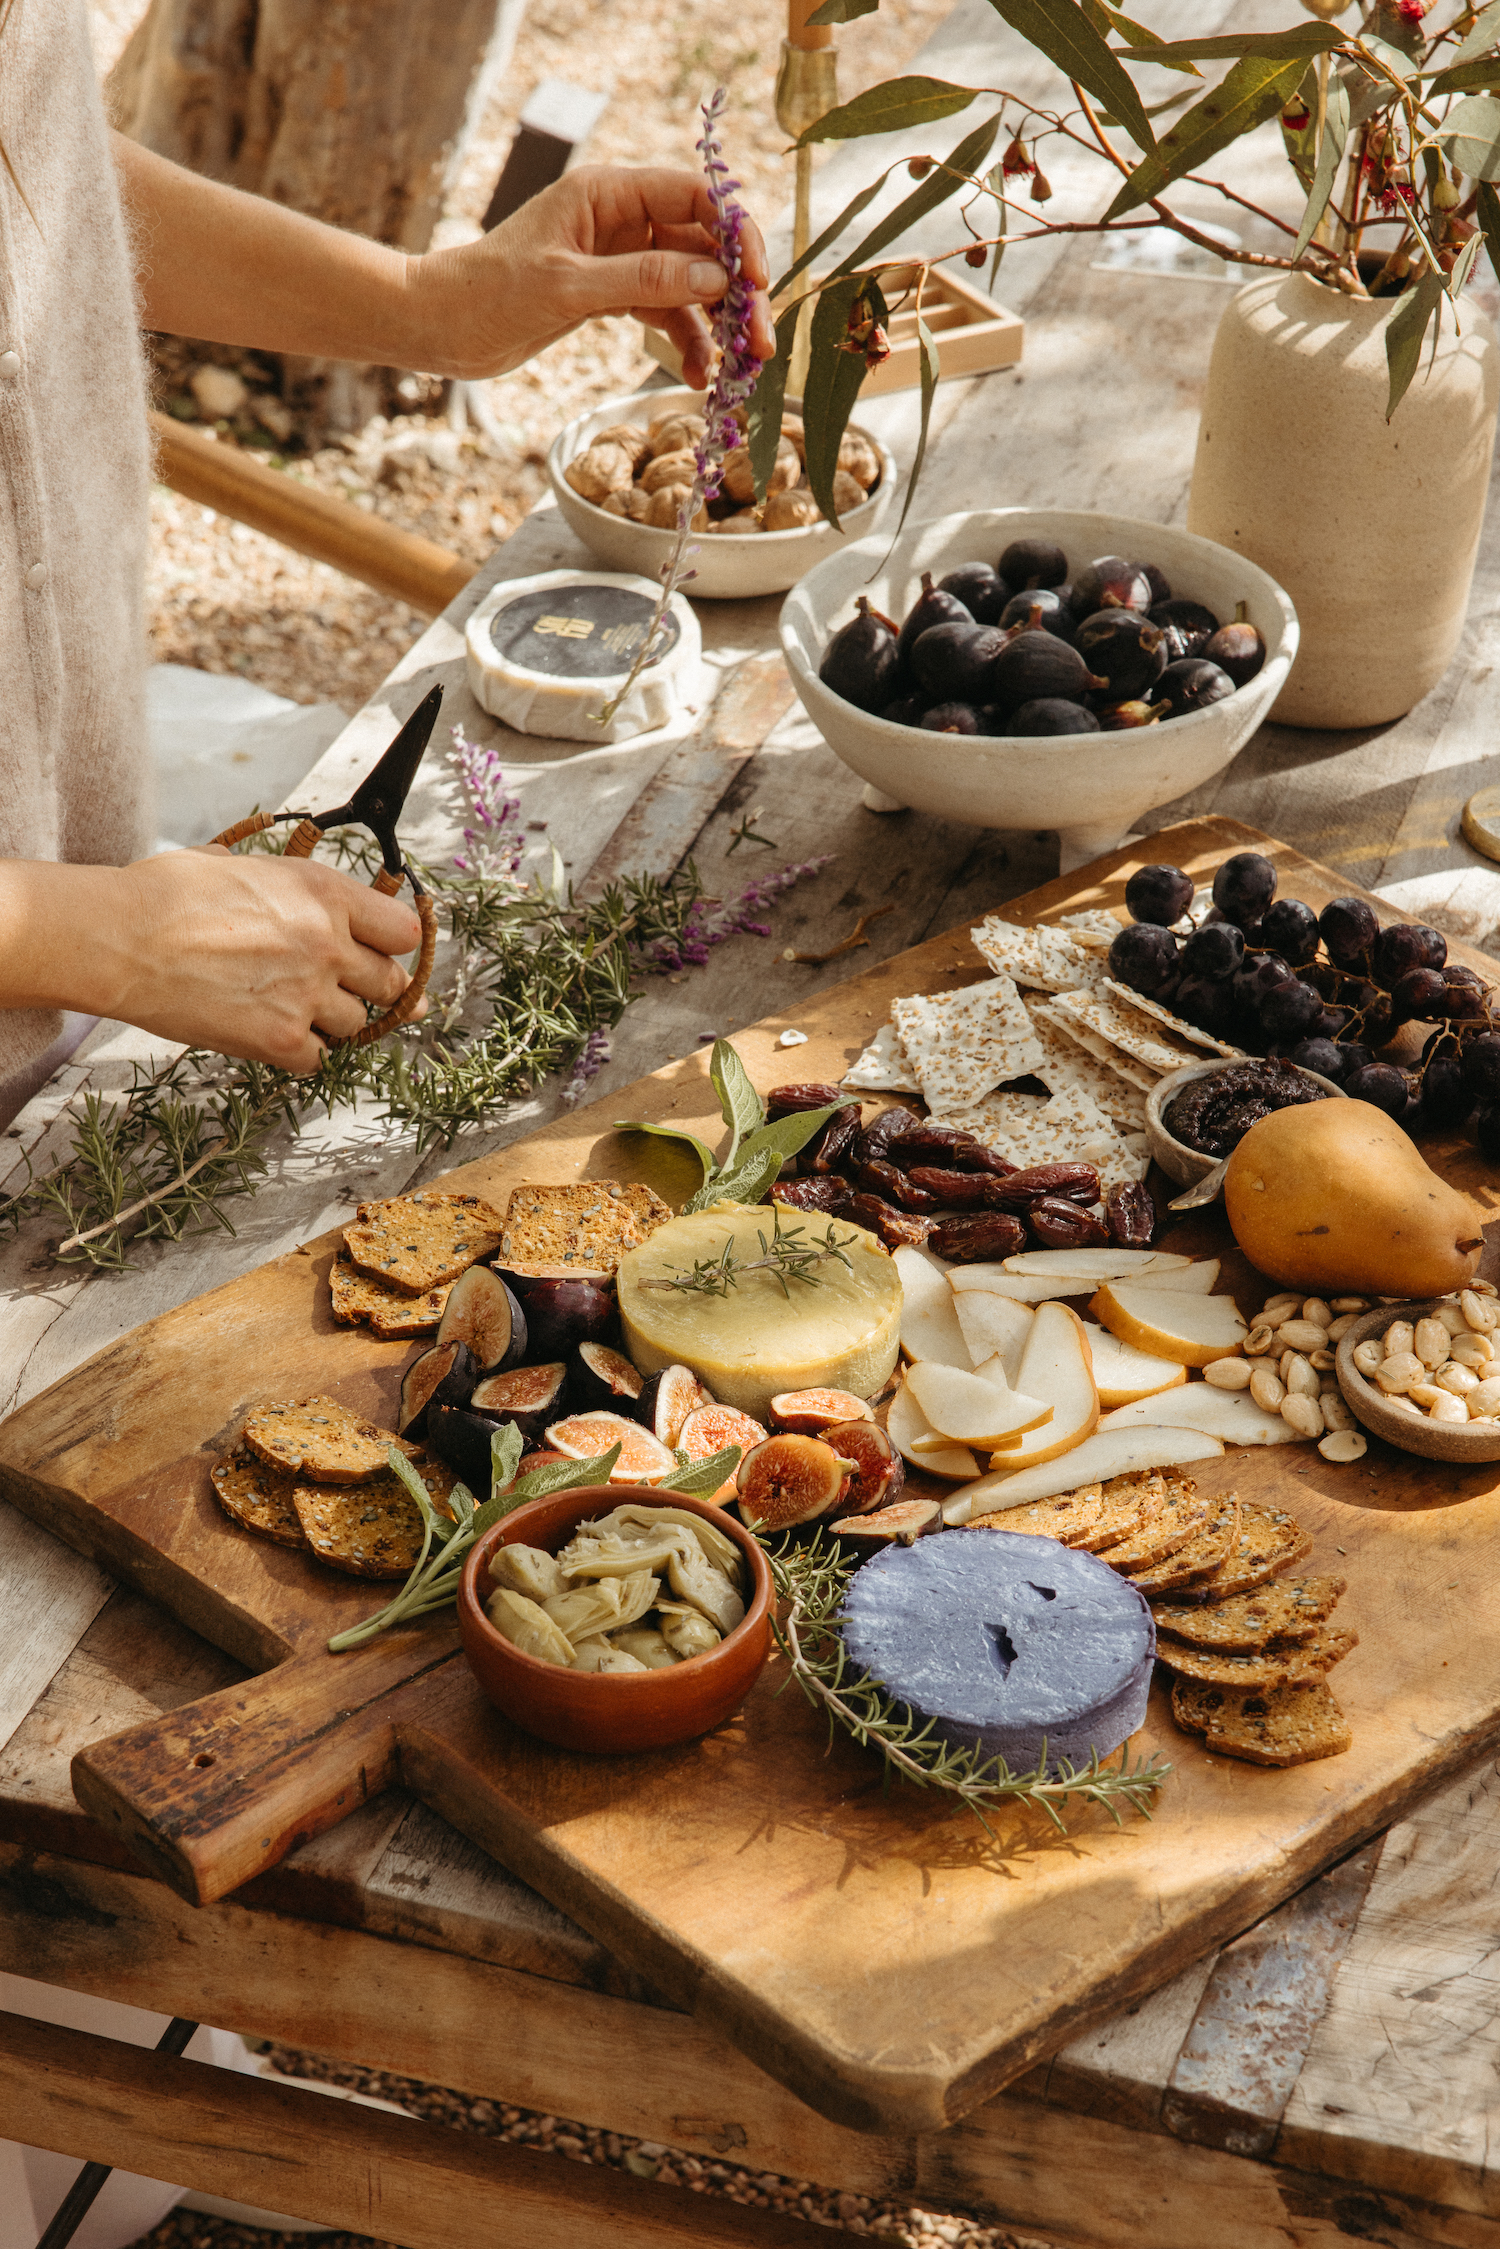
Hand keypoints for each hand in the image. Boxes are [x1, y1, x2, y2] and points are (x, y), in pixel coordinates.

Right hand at [97, 851, 424, 1071]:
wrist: (121, 941)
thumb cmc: (167, 895)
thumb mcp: (242, 866)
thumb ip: (289, 886)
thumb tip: (299, 893)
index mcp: (324, 894)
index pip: (403, 930)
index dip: (394, 944)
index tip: (383, 953)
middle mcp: (329, 945)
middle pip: (392, 984)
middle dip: (374, 989)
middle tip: (350, 990)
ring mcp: (309, 996)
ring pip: (356, 1025)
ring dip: (333, 1022)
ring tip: (292, 1007)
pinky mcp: (282, 1040)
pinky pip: (318, 1059)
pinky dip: (302, 1053)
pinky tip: (274, 1035)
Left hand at [413, 164, 774, 388]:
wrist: (442, 328)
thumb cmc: (488, 294)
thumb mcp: (567, 287)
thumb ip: (643, 279)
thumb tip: (716, 277)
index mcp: (606, 193)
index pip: (693, 196)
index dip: (735, 232)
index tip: (760, 278)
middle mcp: (619, 219)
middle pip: (702, 245)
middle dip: (737, 292)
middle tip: (762, 341)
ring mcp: (618, 259)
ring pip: (689, 284)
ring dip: (718, 325)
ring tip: (739, 369)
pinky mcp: (611, 296)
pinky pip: (665, 314)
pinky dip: (686, 343)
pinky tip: (699, 376)